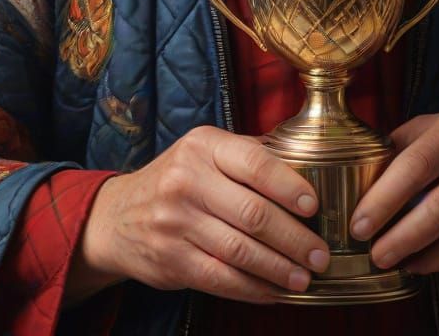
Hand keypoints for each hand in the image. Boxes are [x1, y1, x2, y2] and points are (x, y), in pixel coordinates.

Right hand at [67, 126, 329, 303]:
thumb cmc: (179, 178)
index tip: (315, 207)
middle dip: (294, 238)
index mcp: (204, 146)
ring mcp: (175, 221)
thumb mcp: (206, 151)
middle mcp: (187, 179)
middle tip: (320, 254)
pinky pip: (220, 278)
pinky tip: (274, 292)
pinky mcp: (169, 259)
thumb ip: (249, 155)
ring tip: (304, 278)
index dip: (290, 186)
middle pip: (253, 213)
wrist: (118, 214)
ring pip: (239, 250)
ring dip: (278, 269)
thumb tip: (309, 169)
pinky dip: (252, 288)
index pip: (256, 163)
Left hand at [348, 110, 438, 273]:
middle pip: (435, 206)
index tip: (358, 221)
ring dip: (414, 253)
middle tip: (369, 249)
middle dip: (397, 234)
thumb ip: (402, 146)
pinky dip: (436, 260)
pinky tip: (416, 262)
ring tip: (386, 259)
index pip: (416, 163)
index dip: (383, 197)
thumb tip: (353, 171)